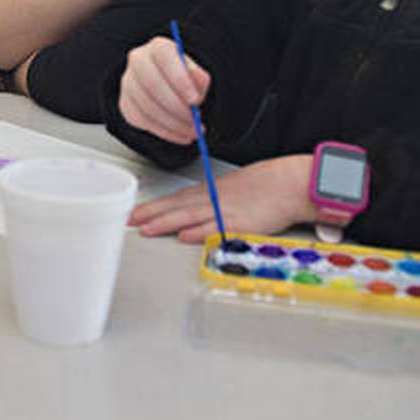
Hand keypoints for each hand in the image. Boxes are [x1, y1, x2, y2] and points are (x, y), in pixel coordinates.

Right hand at [117, 35, 210, 144]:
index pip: (165, 58)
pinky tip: (181, 134)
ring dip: (174, 124)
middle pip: (152, 84)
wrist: (169, 86)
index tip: (195, 100)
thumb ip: (199, 77)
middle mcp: (138, 60)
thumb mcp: (197, 74)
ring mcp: (128, 82)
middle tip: (196, 122)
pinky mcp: (126, 104)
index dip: (180, 80)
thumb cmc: (184, 78)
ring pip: (147, 106)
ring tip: (193, 130)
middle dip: (177, 107)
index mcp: (158, 47)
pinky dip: (165, 131)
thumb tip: (198, 77)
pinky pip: (143, 121)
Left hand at [129, 156, 315, 241]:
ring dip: (166, 222)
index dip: (154, 205)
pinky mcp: (240, 223)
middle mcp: (213, 199)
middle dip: (151, 214)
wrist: (289, 183)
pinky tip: (184, 236)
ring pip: (189, 216)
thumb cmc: (266, 185)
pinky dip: (199, 232)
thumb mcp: (233, 188)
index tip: (136, 211)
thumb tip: (195, 210)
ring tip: (146, 228)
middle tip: (129, 219)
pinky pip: (216, 228)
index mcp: (211, 191)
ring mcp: (225, 210)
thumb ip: (213, 199)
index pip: (176, 198)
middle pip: (176, 206)